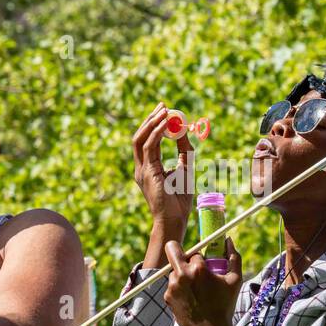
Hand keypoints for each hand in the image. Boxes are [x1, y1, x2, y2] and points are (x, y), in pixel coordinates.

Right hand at [132, 103, 194, 237]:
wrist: (175, 219)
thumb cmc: (179, 199)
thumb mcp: (185, 169)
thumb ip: (184, 151)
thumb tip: (185, 132)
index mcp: (148, 167)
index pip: (148, 140)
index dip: (155, 124)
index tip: (166, 112)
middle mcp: (141, 167)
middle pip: (140, 136)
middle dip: (151, 119)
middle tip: (163, 106)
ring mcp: (142, 170)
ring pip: (141, 139)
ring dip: (152, 123)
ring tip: (164, 111)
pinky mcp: (147, 173)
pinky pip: (149, 147)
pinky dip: (157, 134)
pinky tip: (167, 125)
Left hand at [163, 239, 242, 325]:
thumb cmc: (225, 305)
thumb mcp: (235, 280)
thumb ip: (234, 257)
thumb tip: (229, 241)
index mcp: (198, 268)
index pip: (196, 252)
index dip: (201, 257)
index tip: (204, 263)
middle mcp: (182, 274)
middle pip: (171, 249)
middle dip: (177, 250)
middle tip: (187, 260)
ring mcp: (172, 286)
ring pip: (174, 271)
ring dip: (182, 275)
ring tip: (195, 290)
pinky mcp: (167, 297)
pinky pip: (172, 286)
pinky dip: (180, 289)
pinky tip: (191, 300)